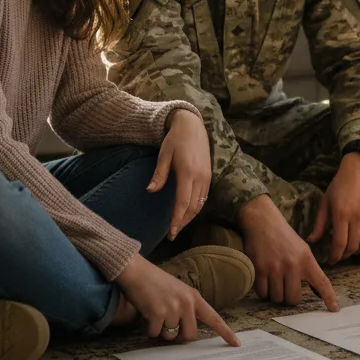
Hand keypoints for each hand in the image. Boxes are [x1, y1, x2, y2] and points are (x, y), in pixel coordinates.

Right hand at [115, 254, 239, 345]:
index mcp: (194, 297)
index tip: (236, 344)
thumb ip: (186, 307)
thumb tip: (187, 331)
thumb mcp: (178, 290)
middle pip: (190, 335)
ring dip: (161, 330)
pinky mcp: (158, 313)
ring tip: (154, 312)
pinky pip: (155, 333)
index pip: (214, 318)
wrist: (137, 271)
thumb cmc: (155, 282)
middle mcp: (187, 303)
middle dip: (178, 335)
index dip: (225, 332)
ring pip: (171, 336)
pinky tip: (146, 314)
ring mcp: (173, 308)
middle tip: (168, 324)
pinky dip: (149, 329)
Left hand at [148, 108, 210, 240]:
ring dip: (190, 217)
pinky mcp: (209, 175)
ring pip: (200, 204)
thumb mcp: (164, 155)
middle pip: (193, 207)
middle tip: (172, 234)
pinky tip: (187, 212)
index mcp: (187, 172)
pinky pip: (204, 196)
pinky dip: (196, 207)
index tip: (170, 233)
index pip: (183, 202)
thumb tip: (150, 191)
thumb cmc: (175, 139)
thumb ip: (159, 175)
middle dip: (183, 222)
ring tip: (178, 226)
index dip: (176, 219)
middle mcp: (200, 177)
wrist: (192, 125)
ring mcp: (207, 176)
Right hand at [238, 196, 338, 310]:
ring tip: (274, 281)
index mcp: (306, 259)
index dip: (329, 297)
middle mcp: (292, 264)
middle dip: (289, 298)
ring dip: (275, 294)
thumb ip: (309, 269)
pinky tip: (264, 280)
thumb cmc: (284, 237)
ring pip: (277, 298)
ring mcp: (275, 267)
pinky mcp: (259, 268)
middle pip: (293, 299)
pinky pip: (262, 293)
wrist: (262, 221)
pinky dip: (263, 291)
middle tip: (286, 288)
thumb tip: (317, 292)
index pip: (322, 282)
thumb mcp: (302, 249)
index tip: (334, 309)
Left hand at [309, 154, 359, 263]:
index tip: (331, 260)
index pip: (339, 244)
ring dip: (357, 251)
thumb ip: (320, 223)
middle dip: (344, 255)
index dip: (335, 256)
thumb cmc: (339, 184)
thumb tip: (311, 240)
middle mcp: (358, 217)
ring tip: (350, 250)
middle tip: (339, 255)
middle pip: (352, 247)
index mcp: (341, 214)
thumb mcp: (326, 201)